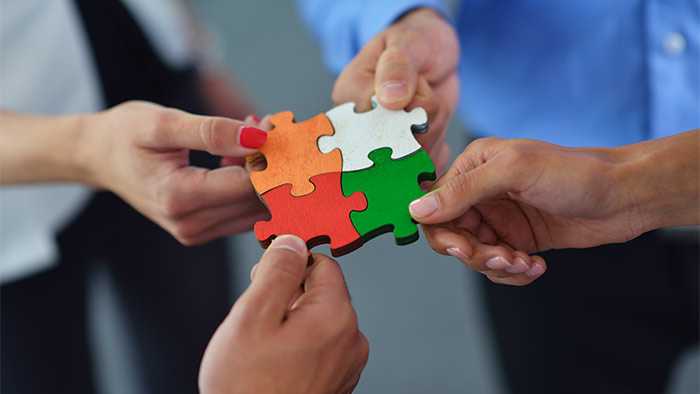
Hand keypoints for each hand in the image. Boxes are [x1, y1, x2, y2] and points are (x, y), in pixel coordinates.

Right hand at [79, 101, 268, 244]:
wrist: (99, 157)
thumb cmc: (125, 134)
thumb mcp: (164, 123)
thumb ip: (212, 132)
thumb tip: (258, 138)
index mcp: (178, 198)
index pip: (248, 185)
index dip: (269, 155)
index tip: (272, 123)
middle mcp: (190, 225)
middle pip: (257, 201)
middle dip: (272, 163)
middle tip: (269, 124)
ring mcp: (197, 232)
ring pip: (256, 209)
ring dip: (265, 174)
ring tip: (253, 133)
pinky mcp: (204, 229)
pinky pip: (243, 211)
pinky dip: (252, 184)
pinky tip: (242, 153)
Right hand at [199, 235, 368, 393]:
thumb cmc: (247, 387)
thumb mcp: (252, 316)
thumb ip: (277, 271)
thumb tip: (293, 240)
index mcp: (336, 316)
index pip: (323, 264)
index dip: (291, 263)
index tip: (266, 272)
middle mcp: (351, 339)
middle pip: (320, 292)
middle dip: (286, 295)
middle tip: (255, 318)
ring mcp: (346, 363)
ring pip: (316, 319)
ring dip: (289, 321)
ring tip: (261, 346)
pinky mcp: (336, 381)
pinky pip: (318, 345)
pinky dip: (296, 345)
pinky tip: (272, 363)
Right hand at [332, 8, 459, 172]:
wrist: (433, 55)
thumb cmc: (413, 43)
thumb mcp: (407, 44)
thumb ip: (397, 67)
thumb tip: (389, 99)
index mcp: (349, 97)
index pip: (372, 123)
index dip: (402, 113)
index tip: (415, 88)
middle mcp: (360, 126)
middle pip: (395, 147)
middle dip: (422, 125)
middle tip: (426, 91)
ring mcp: (381, 144)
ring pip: (414, 158)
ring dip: (434, 132)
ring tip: (429, 104)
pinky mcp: (403, 157)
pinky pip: (426, 165)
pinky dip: (440, 146)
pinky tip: (435, 121)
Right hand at [409, 138, 653, 285]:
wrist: (625, 197)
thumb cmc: (576, 173)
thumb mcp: (515, 172)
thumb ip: (463, 190)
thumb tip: (417, 209)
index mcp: (474, 166)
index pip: (434, 204)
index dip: (442, 231)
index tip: (463, 248)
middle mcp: (481, 192)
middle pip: (451, 235)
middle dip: (474, 253)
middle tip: (503, 258)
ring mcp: (499, 218)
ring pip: (474, 254)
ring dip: (497, 265)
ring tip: (525, 263)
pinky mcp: (518, 239)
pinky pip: (498, 264)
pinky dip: (513, 272)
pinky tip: (536, 266)